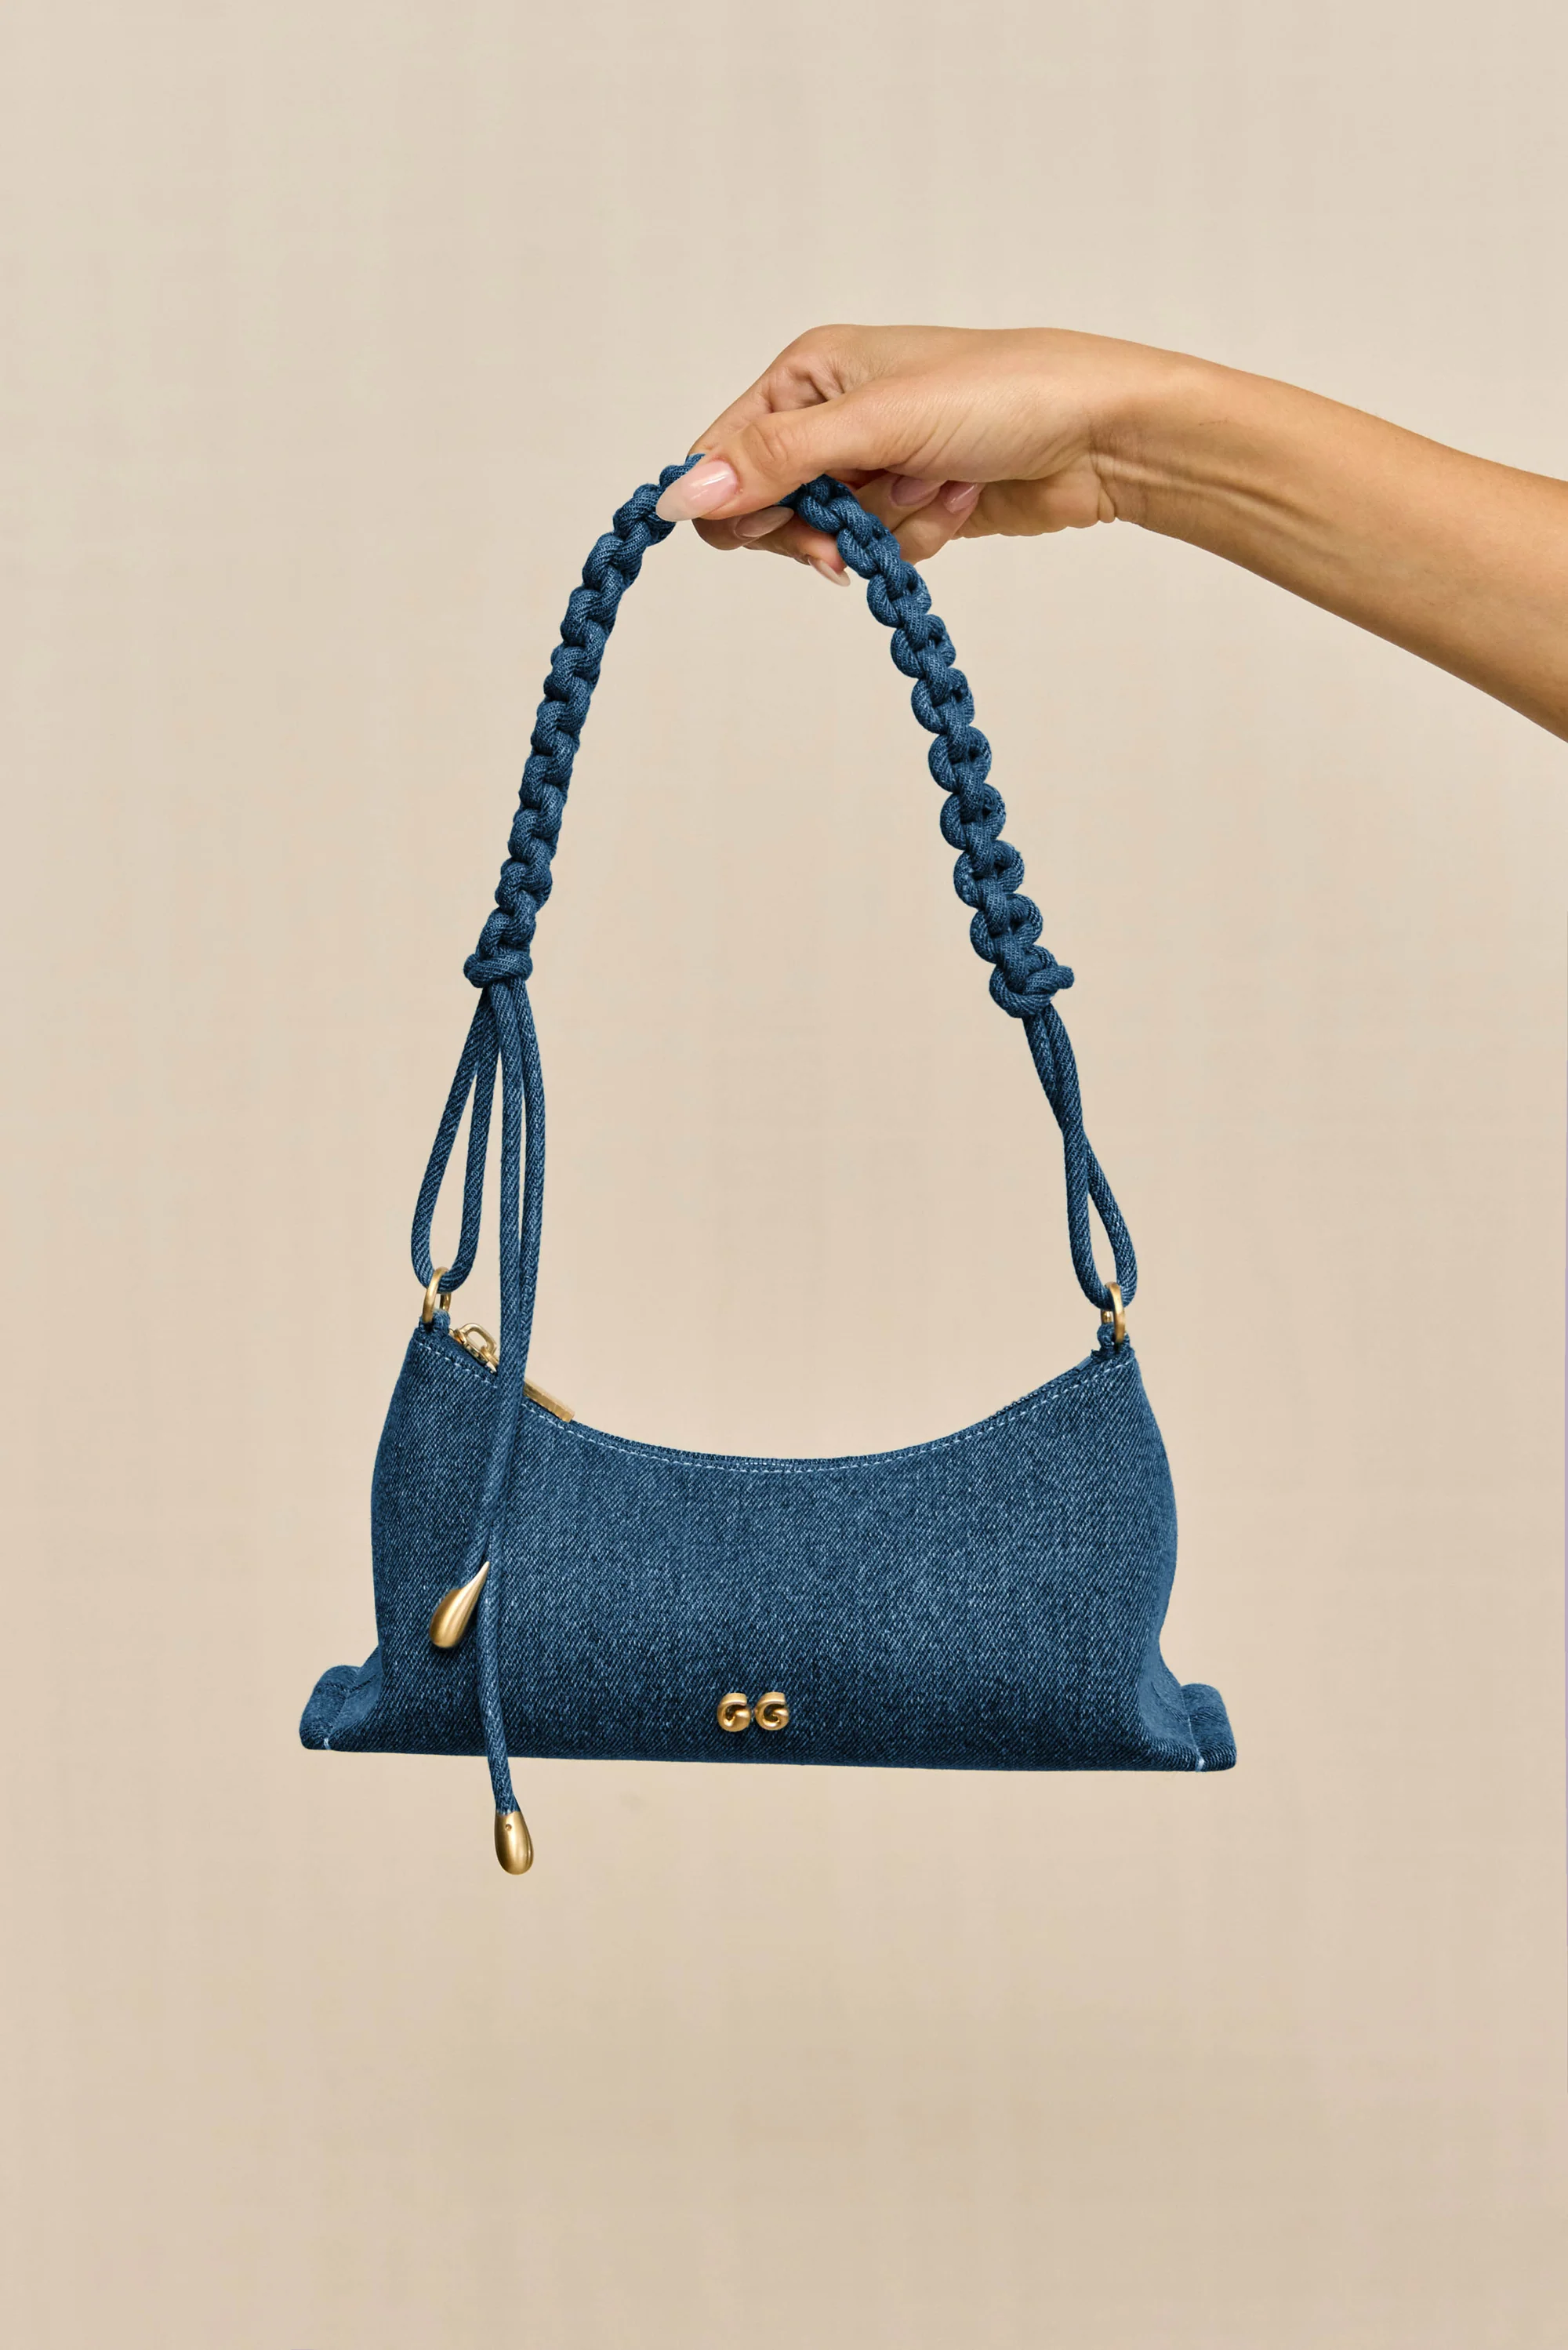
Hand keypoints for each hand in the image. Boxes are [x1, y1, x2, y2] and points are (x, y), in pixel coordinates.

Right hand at [654, 325, 1193, 577]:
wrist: (1101, 433)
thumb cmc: (1002, 394)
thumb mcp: (877, 421)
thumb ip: (776, 461)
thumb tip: (680, 497)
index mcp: (807, 373)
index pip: (723, 457)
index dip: (741, 505)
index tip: (786, 526)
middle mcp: (829, 416)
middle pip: (770, 512)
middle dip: (828, 523)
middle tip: (865, 524)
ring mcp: (872, 465)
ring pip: (832, 539)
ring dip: (889, 527)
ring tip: (941, 482)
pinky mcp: (909, 507)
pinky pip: (881, 551)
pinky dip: (920, 536)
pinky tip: (962, 498)